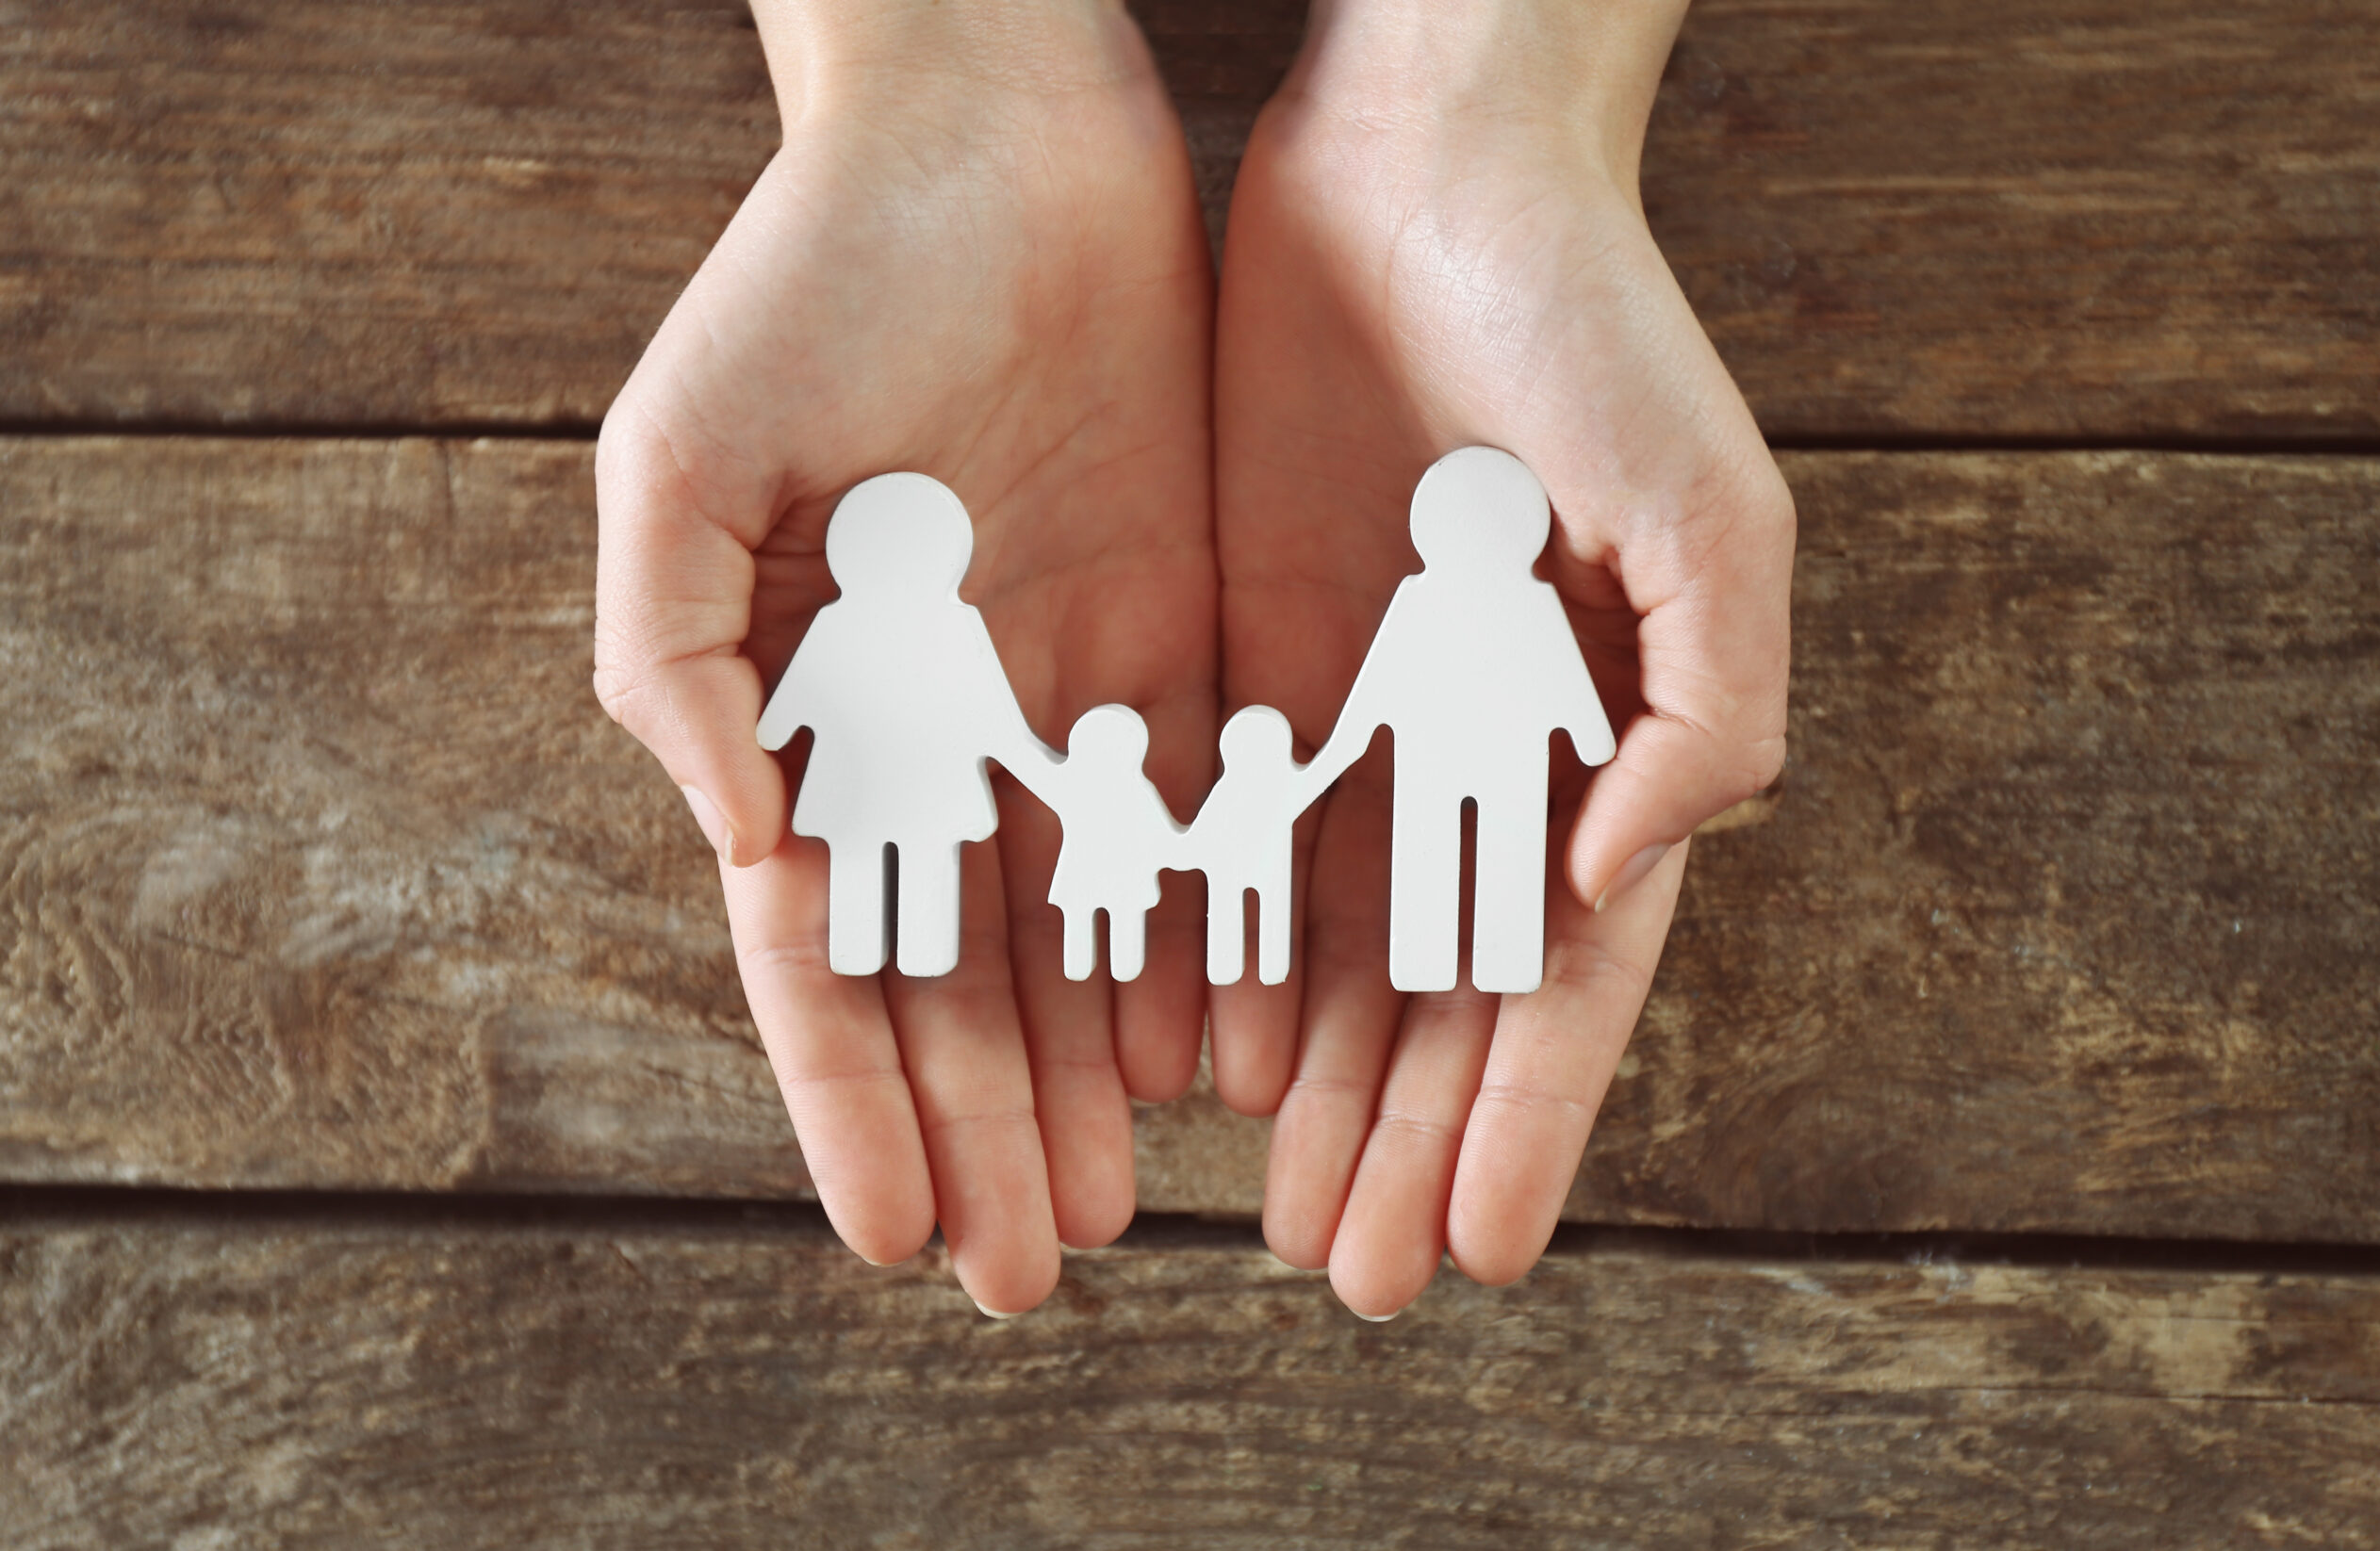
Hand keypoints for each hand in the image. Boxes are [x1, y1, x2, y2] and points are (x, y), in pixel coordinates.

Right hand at [593, 0, 1217, 1313]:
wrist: (996, 133)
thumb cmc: (811, 278)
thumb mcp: (681, 462)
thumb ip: (676, 668)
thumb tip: (747, 854)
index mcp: (806, 713)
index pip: (827, 954)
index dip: (857, 1101)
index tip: (899, 1236)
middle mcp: (932, 731)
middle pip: (959, 976)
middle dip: (985, 1125)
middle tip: (1031, 1272)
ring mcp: (1057, 694)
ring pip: (1082, 929)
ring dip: (1089, 1072)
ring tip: (1120, 1202)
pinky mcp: (1178, 635)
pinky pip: (1199, 819)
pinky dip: (1204, 936)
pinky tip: (1219, 1049)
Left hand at [1210, 0, 1793, 1316]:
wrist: (1425, 161)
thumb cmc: (1590, 321)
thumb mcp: (1710, 511)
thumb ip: (1711, 711)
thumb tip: (1618, 885)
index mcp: (1596, 740)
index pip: (1562, 977)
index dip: (1527, 1119)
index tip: (1475, 1248)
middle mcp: (1475, 751)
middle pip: (1436, 992)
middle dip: (1402, 1132)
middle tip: (1349, 1273)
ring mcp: (1357, 710)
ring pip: (1322, 939)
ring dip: (1304, 1079)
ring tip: (1265, 1205)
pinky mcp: (1240, 649)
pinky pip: (1213, 829)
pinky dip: (1200, 944)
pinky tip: (1174, 1048)